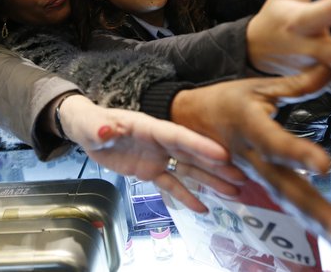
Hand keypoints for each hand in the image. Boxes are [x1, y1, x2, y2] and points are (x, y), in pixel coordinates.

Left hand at [59, 95, 244, 212]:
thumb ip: (100, 129)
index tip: (223, 154)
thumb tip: (106, 131)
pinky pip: (170, 184)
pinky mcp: (150, 170)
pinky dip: (186, 195)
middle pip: (191, 154)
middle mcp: (159, 142)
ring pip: (187, 170)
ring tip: (234, 192)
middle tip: (242, 176)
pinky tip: (203, 208)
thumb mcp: (92, 125)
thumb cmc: (92, 122)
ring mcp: (157, 156)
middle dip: (216, 165)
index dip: (200, 145)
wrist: (88, 130)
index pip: (178, 136)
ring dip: (210, 181)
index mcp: (149, 127)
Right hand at [170, 66, 330, 268]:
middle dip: (319, 217)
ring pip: (287, 202)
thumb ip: (297, 85)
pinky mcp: (254, 182)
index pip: (275, 143)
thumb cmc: (223, 100)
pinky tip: (329, 241)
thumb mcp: (257, 87)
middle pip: (286, 189)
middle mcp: (251, 158)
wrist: (184, 119)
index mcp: (250, 129)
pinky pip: (281, 204)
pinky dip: (305, 222)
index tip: (324, 165)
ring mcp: (251, 175)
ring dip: (318, 226)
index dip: (297, 153)